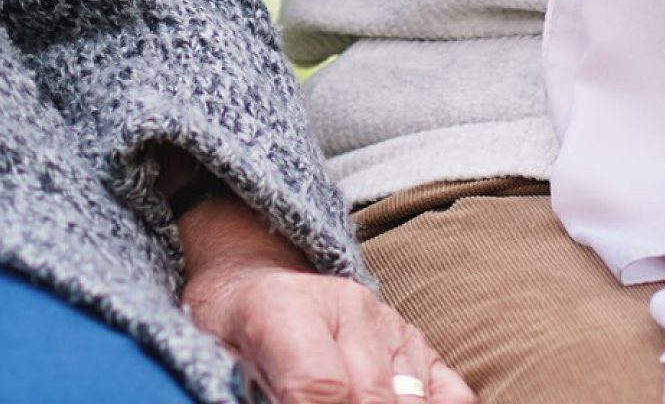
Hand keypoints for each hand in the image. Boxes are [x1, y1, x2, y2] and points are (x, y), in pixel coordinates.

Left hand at [177, 192, 473, 403]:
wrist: (254, 274)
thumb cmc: (230, 327)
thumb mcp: (212, 356)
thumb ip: (234, 388)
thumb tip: (256, 401)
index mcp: (285, 308)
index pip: (318, 386)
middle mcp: (347, 307)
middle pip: (371, 397)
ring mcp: (389, 322)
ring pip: (411, 399)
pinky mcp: (416, 341)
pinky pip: (452, 392)